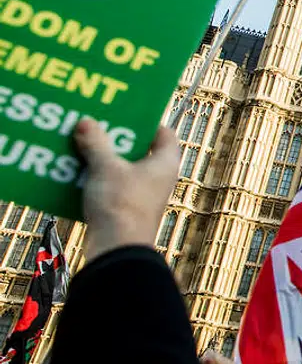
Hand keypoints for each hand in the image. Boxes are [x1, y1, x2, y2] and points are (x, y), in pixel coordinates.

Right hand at [75, 120, 179, 259]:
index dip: (147, 122)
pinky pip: (110, 188)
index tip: (126, 114)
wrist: (117, 249)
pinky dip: (95, 180)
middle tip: (95, 126)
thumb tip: (86, 122)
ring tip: (79, 146)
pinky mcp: (126, 210)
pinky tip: (73, 173)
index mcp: (165, 162)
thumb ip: (96, 143)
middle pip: (138, 151)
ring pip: (121, 170)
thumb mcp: (106, 167)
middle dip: (116, 140)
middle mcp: (159, 178)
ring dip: (101, 159)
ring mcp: (143, 195)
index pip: (164, 134)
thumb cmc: (121, 204)